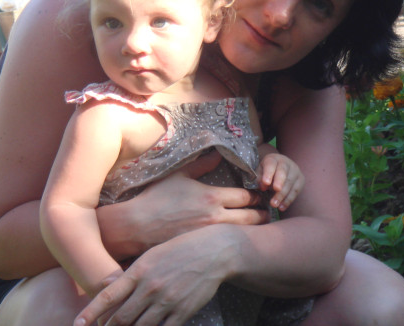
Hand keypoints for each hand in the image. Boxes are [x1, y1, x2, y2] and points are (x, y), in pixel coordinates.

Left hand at [74, 225, 234, 325]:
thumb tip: (108, 287)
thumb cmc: (180, 249)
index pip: (107, 296)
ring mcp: (166, 301)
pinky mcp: (182, 312)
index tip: (77, 325)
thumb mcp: (152, 255)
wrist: (214, 251)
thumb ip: (131, 274)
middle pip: (120, 319)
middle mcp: (149, 287)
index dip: (89, 314)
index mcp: (139, 270)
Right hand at [100, 151, 269, 256]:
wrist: (137, 226)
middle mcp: (215, 217)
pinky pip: (226, 246)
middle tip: (267, 212)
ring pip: (242, 234)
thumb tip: (218, 154)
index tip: (259, 195)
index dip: (256, 196)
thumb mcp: (179, 175)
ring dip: (253, 230)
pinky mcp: (202, 250)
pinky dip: (236, 242)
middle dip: (262, 214)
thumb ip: (202, 164)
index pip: (247, 197)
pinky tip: (237, 240)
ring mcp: (210, 236)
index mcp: (212, 197)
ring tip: (257, 227)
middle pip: (251, 218)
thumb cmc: (157, 197)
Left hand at [258, 152, 304, 211]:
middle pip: (283, 173)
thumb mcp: (260, 171)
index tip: (265, 183)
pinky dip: (289, 200)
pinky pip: (296, 191)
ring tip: (275, 205)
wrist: (280, 167)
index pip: (271, 164)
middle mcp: (286, 162)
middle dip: (278, 184)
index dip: (268, 173)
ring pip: (290, 183)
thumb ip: (260, 177)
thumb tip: (262, 186)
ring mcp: (295, 170)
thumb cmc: (268, 171)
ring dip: (282, 196)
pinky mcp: (301, 179)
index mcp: (274, 159)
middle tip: (273, 194)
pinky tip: (282, 207)